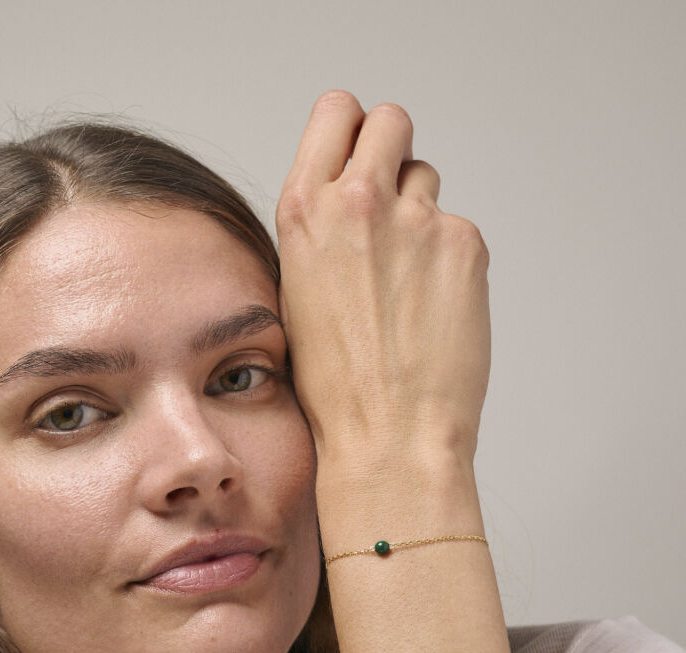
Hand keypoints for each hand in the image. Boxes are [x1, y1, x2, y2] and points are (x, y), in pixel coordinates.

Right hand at [276, 91, 490, 474]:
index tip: (358, 153)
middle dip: (391, 151)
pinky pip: (457, 229)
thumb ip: (319, 235)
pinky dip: (448, 259)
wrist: (386, 434)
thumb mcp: (294, 295)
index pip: (337, 111)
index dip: (351, 130)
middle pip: (391, 121)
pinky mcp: (465, 244)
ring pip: (426, 179)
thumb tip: (348, 204)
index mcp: (304, 213)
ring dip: (418, 214)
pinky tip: (432, 308)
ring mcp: (417, 220)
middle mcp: (358, 203)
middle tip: (390, 204)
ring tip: (405, 280)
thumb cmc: (334, 384)